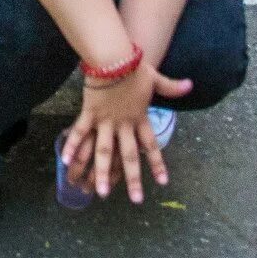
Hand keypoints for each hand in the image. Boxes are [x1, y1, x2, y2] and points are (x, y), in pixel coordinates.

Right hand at [60, 59, 194, 203]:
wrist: (114, 57)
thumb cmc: (134, 67)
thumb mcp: (156, 78)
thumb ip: (171, 86)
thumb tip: (191, 85)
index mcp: (140, 118)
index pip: (151, 145)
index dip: (157, 163)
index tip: (163, 182)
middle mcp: (124, 124)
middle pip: (129, 156)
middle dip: (133, 179)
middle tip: (136, 199)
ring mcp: (105, 120)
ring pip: (104, 151)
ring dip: (102, 172)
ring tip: (100, 192)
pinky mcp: (89, 113)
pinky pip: (81, 132)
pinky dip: (72, 146)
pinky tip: (65, 162)